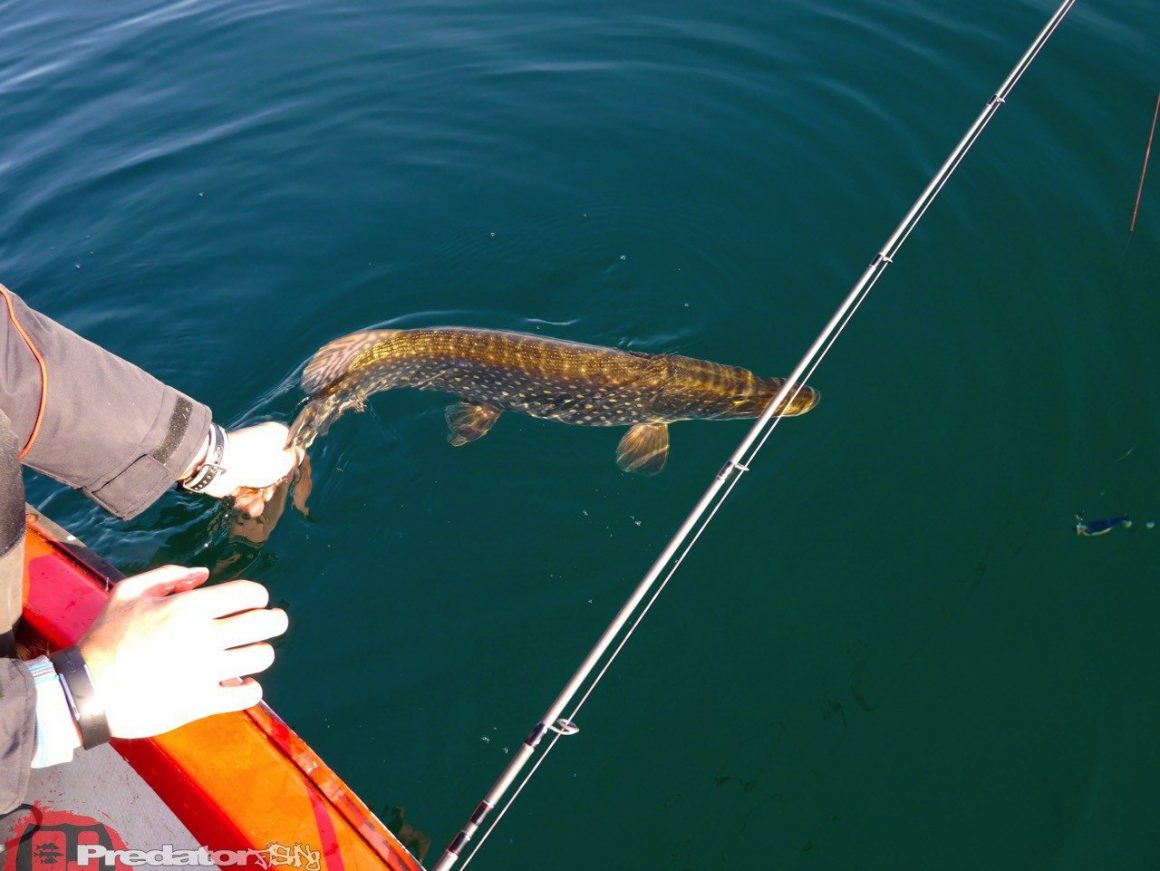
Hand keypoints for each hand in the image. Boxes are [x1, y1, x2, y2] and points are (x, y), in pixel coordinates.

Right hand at [77, 565, 288, 738]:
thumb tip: (204, 574)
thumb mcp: (129, 593)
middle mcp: (203, 636)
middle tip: (271, 624)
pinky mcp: (202, 702)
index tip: (253, 603)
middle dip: (275, 620)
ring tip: (248, 655)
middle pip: (267, 623)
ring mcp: (205, 671)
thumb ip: (169, 575)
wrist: (88, 690)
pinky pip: (248, 695)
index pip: (250, 593)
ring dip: (259, 654)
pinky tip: (239, 684)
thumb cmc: (106, 638)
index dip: (258, 596)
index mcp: (188, 607)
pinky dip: (250, 688)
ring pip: (262, 657)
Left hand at [197, 422, 301, 516]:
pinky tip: (248, 506)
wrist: (220, 466)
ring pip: (261, 483)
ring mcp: (246, 460)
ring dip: (260, 498)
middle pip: (275, 470)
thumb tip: (299, 452)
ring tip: (256, 503)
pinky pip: (246, 489)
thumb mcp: (284, 461)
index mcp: (275, 436)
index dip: (292, 461)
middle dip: (273, 486)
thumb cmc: (257, 461)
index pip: (289, 446)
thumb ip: (295, 458)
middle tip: (270, 490)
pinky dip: (247, 500)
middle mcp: (261, 446)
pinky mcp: (234, 474)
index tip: (291, 473)